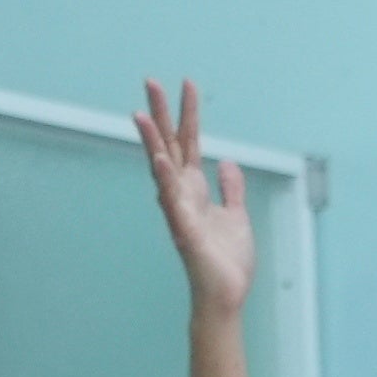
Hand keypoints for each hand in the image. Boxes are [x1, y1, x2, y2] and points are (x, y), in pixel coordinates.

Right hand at [133, 78, 255, 316]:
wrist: (226, 295)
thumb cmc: (227, 261)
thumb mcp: (236, 215)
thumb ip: (231, 188)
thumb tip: (227, 163)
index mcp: (194, 189)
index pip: (189, 142)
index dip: (188, 113)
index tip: (187, 84)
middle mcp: (182, 195)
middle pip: (170, 145)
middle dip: (160, 114)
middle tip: (150, 81)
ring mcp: (180, 211)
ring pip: (163, 168)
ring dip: (152, 141)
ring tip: (140, 114)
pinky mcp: (186, 230)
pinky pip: (173, 201)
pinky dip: (165, 180)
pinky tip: (160, 160)